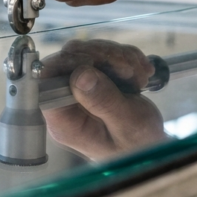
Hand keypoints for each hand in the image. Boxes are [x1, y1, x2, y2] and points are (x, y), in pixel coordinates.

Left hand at [40, 40, 167, 159]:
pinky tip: (141, 73)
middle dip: (103, 57)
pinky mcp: (93, 78)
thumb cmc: (138, 145)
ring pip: (86, 52)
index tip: (96, 62)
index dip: (65, 63)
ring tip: (140, 76)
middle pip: (68, 59)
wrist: (151, 144)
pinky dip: (125, 57)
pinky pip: (102, 54)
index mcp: (64, 121)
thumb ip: (103, 101)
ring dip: (118, 57)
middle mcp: (65, 103)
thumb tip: (80, 75)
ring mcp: (79, 88)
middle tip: (130, 70)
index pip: (45, 81)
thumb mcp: (126, 125)